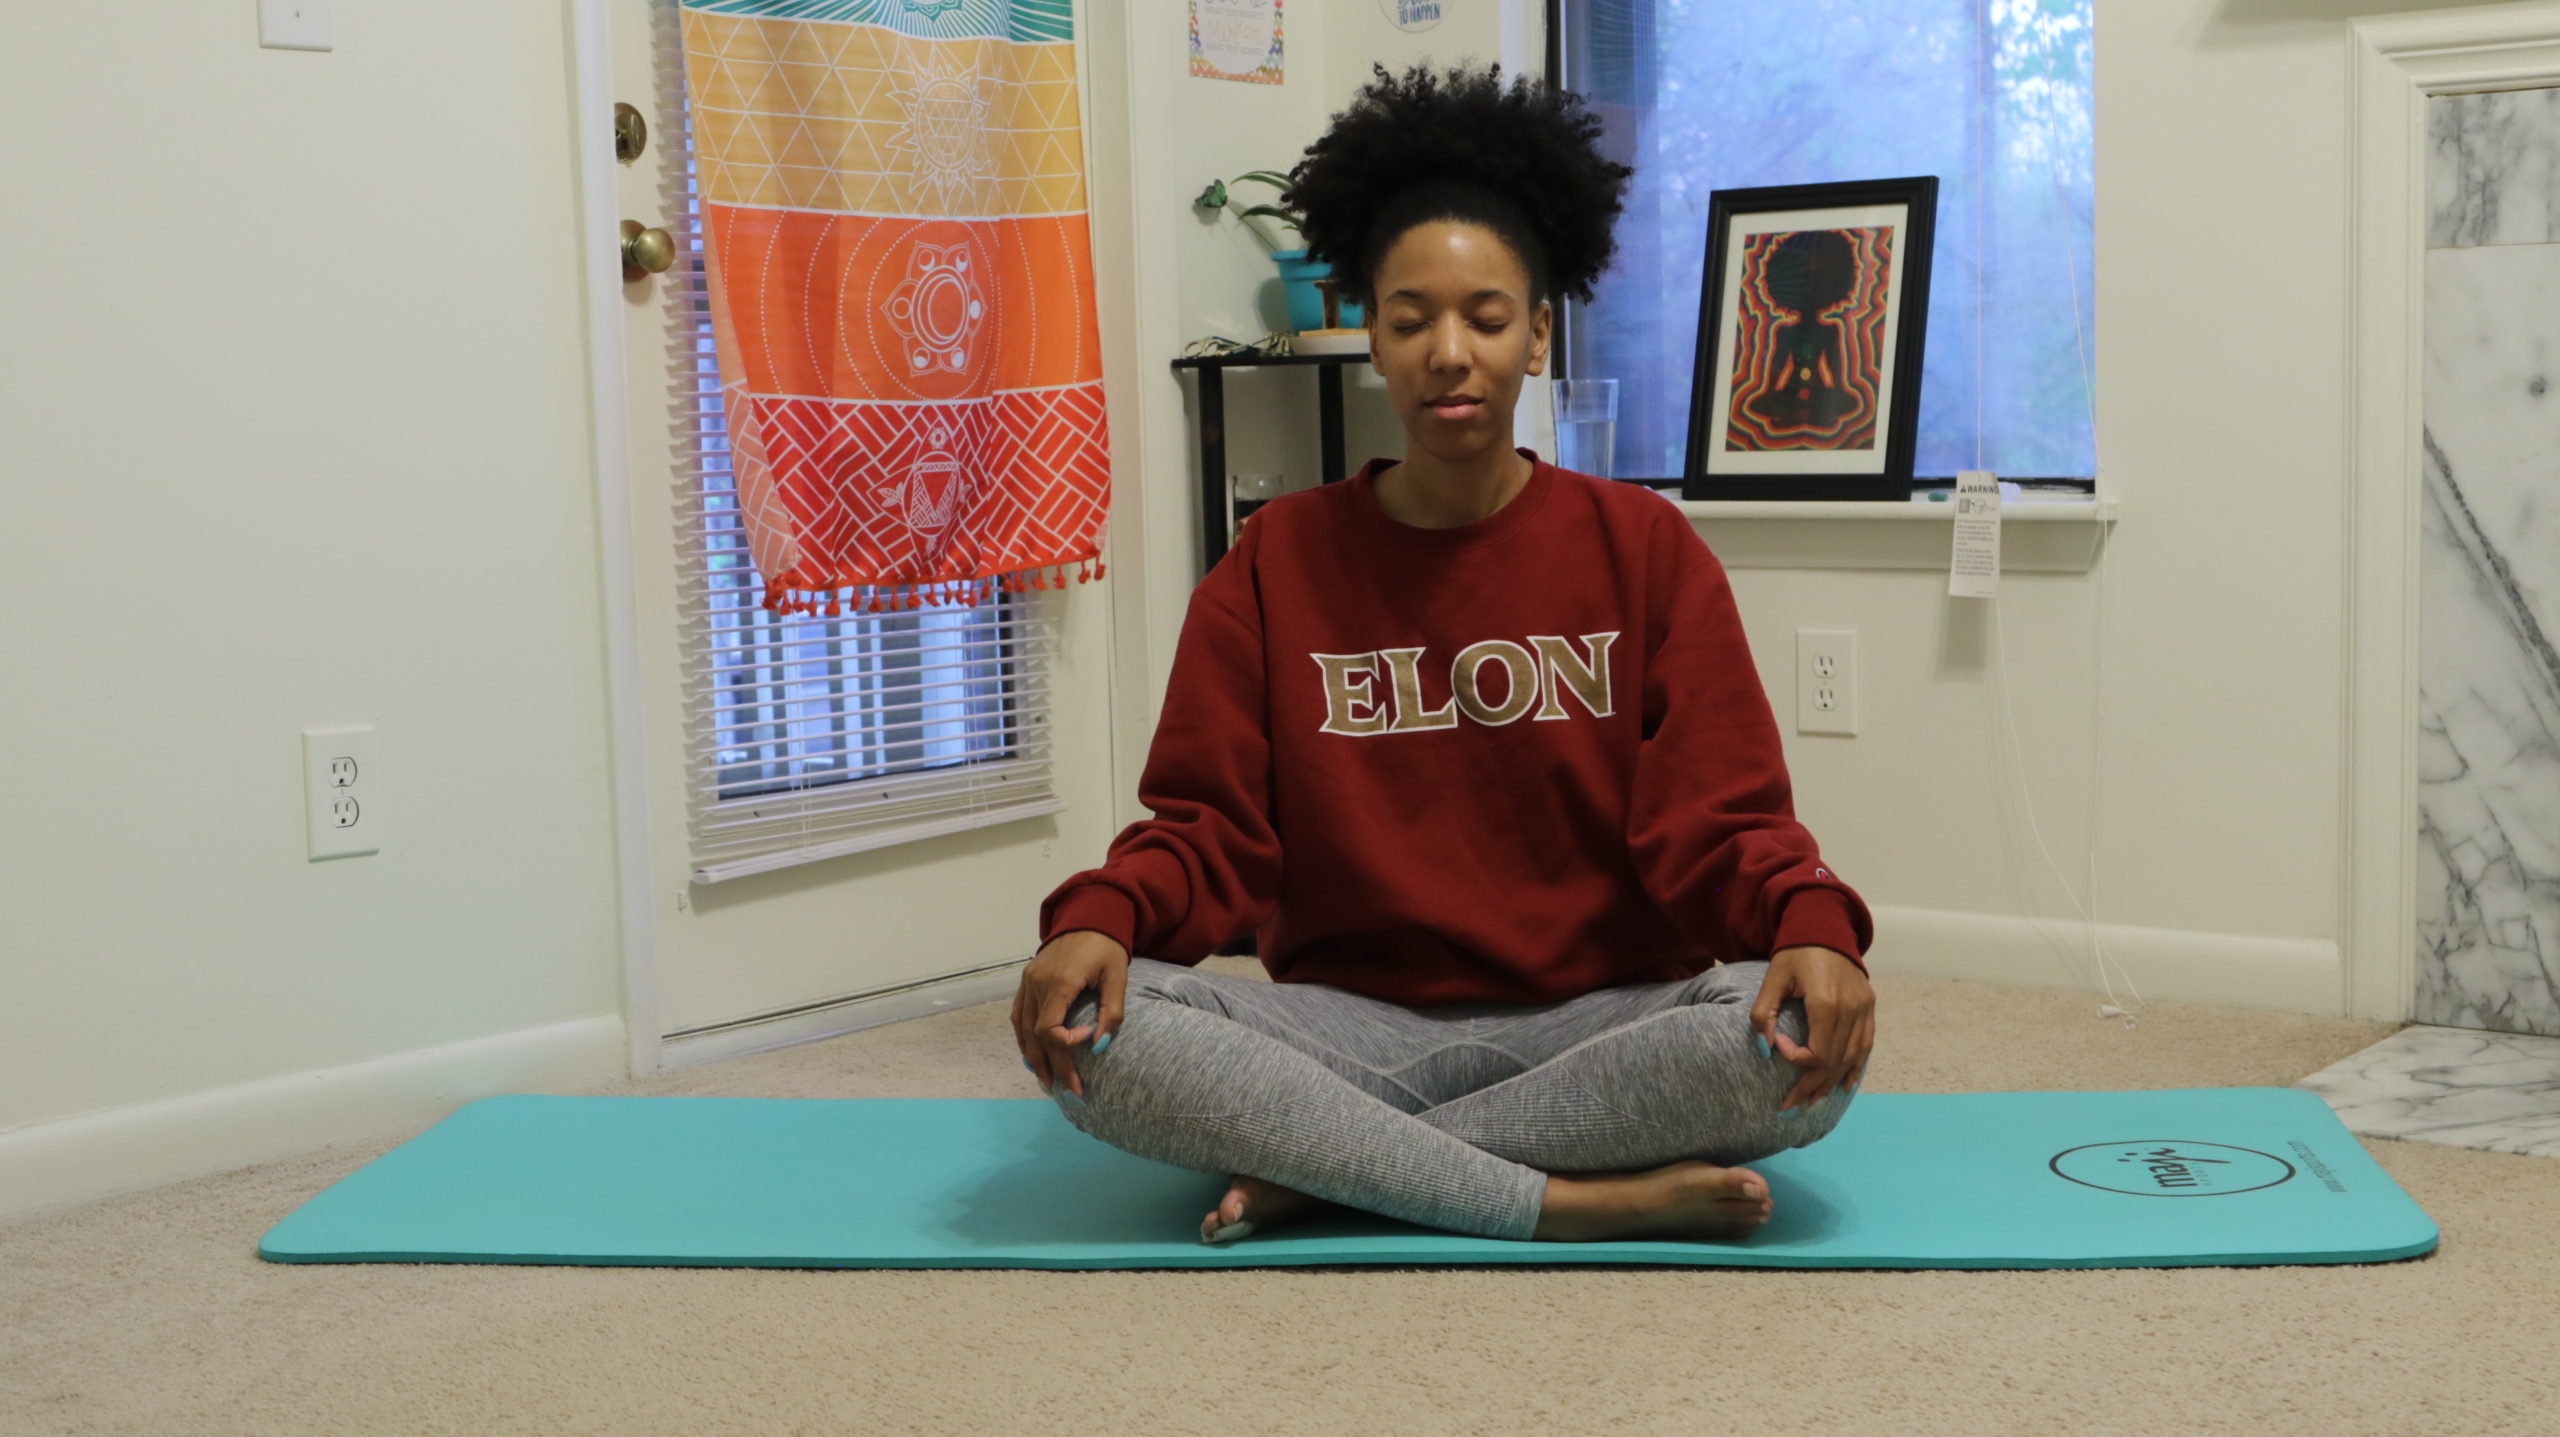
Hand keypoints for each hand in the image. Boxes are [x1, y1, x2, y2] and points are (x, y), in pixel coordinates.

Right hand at [1011, 929, 1129, 1099]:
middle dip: (1051, 1065)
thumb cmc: (1106, 948)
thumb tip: (1099, 1047)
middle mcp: (1037, 984)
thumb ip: (1112, 1013)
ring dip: (1033, 1057)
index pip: (1049, 1029)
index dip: (1064, 1045)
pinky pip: (1018, 1016)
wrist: (1089, 917)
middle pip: (1034, 1036)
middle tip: (1068, 1090)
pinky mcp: (1026, 980)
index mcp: (1059, 983)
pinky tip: (1032, 1055)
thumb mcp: (1117, 977)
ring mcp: (1028, 982)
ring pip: (1022, 1028)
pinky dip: (1024, 1038)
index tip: (1087, 1042)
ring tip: (1047, 1080)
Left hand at [1748, 945, 1873, 1112]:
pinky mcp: (1869, 1006)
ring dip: (1832, 1082)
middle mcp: (1850, 1009)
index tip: (1780, 1048)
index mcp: (1826, 1003)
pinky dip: (1856, 1066)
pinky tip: (1845, 1084)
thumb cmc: (1795, 953)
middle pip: (1834, 1061)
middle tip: (1791, 1106)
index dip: (1797, 1060)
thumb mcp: (1773, 978)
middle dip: (1812, 1086)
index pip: (1818, 1052)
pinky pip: (1866, 1044)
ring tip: (1814, 1101)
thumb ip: (1764, 1013)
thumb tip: (1764, 1048)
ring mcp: (1863, 1008)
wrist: (1824, 928)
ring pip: (1852, 1057)